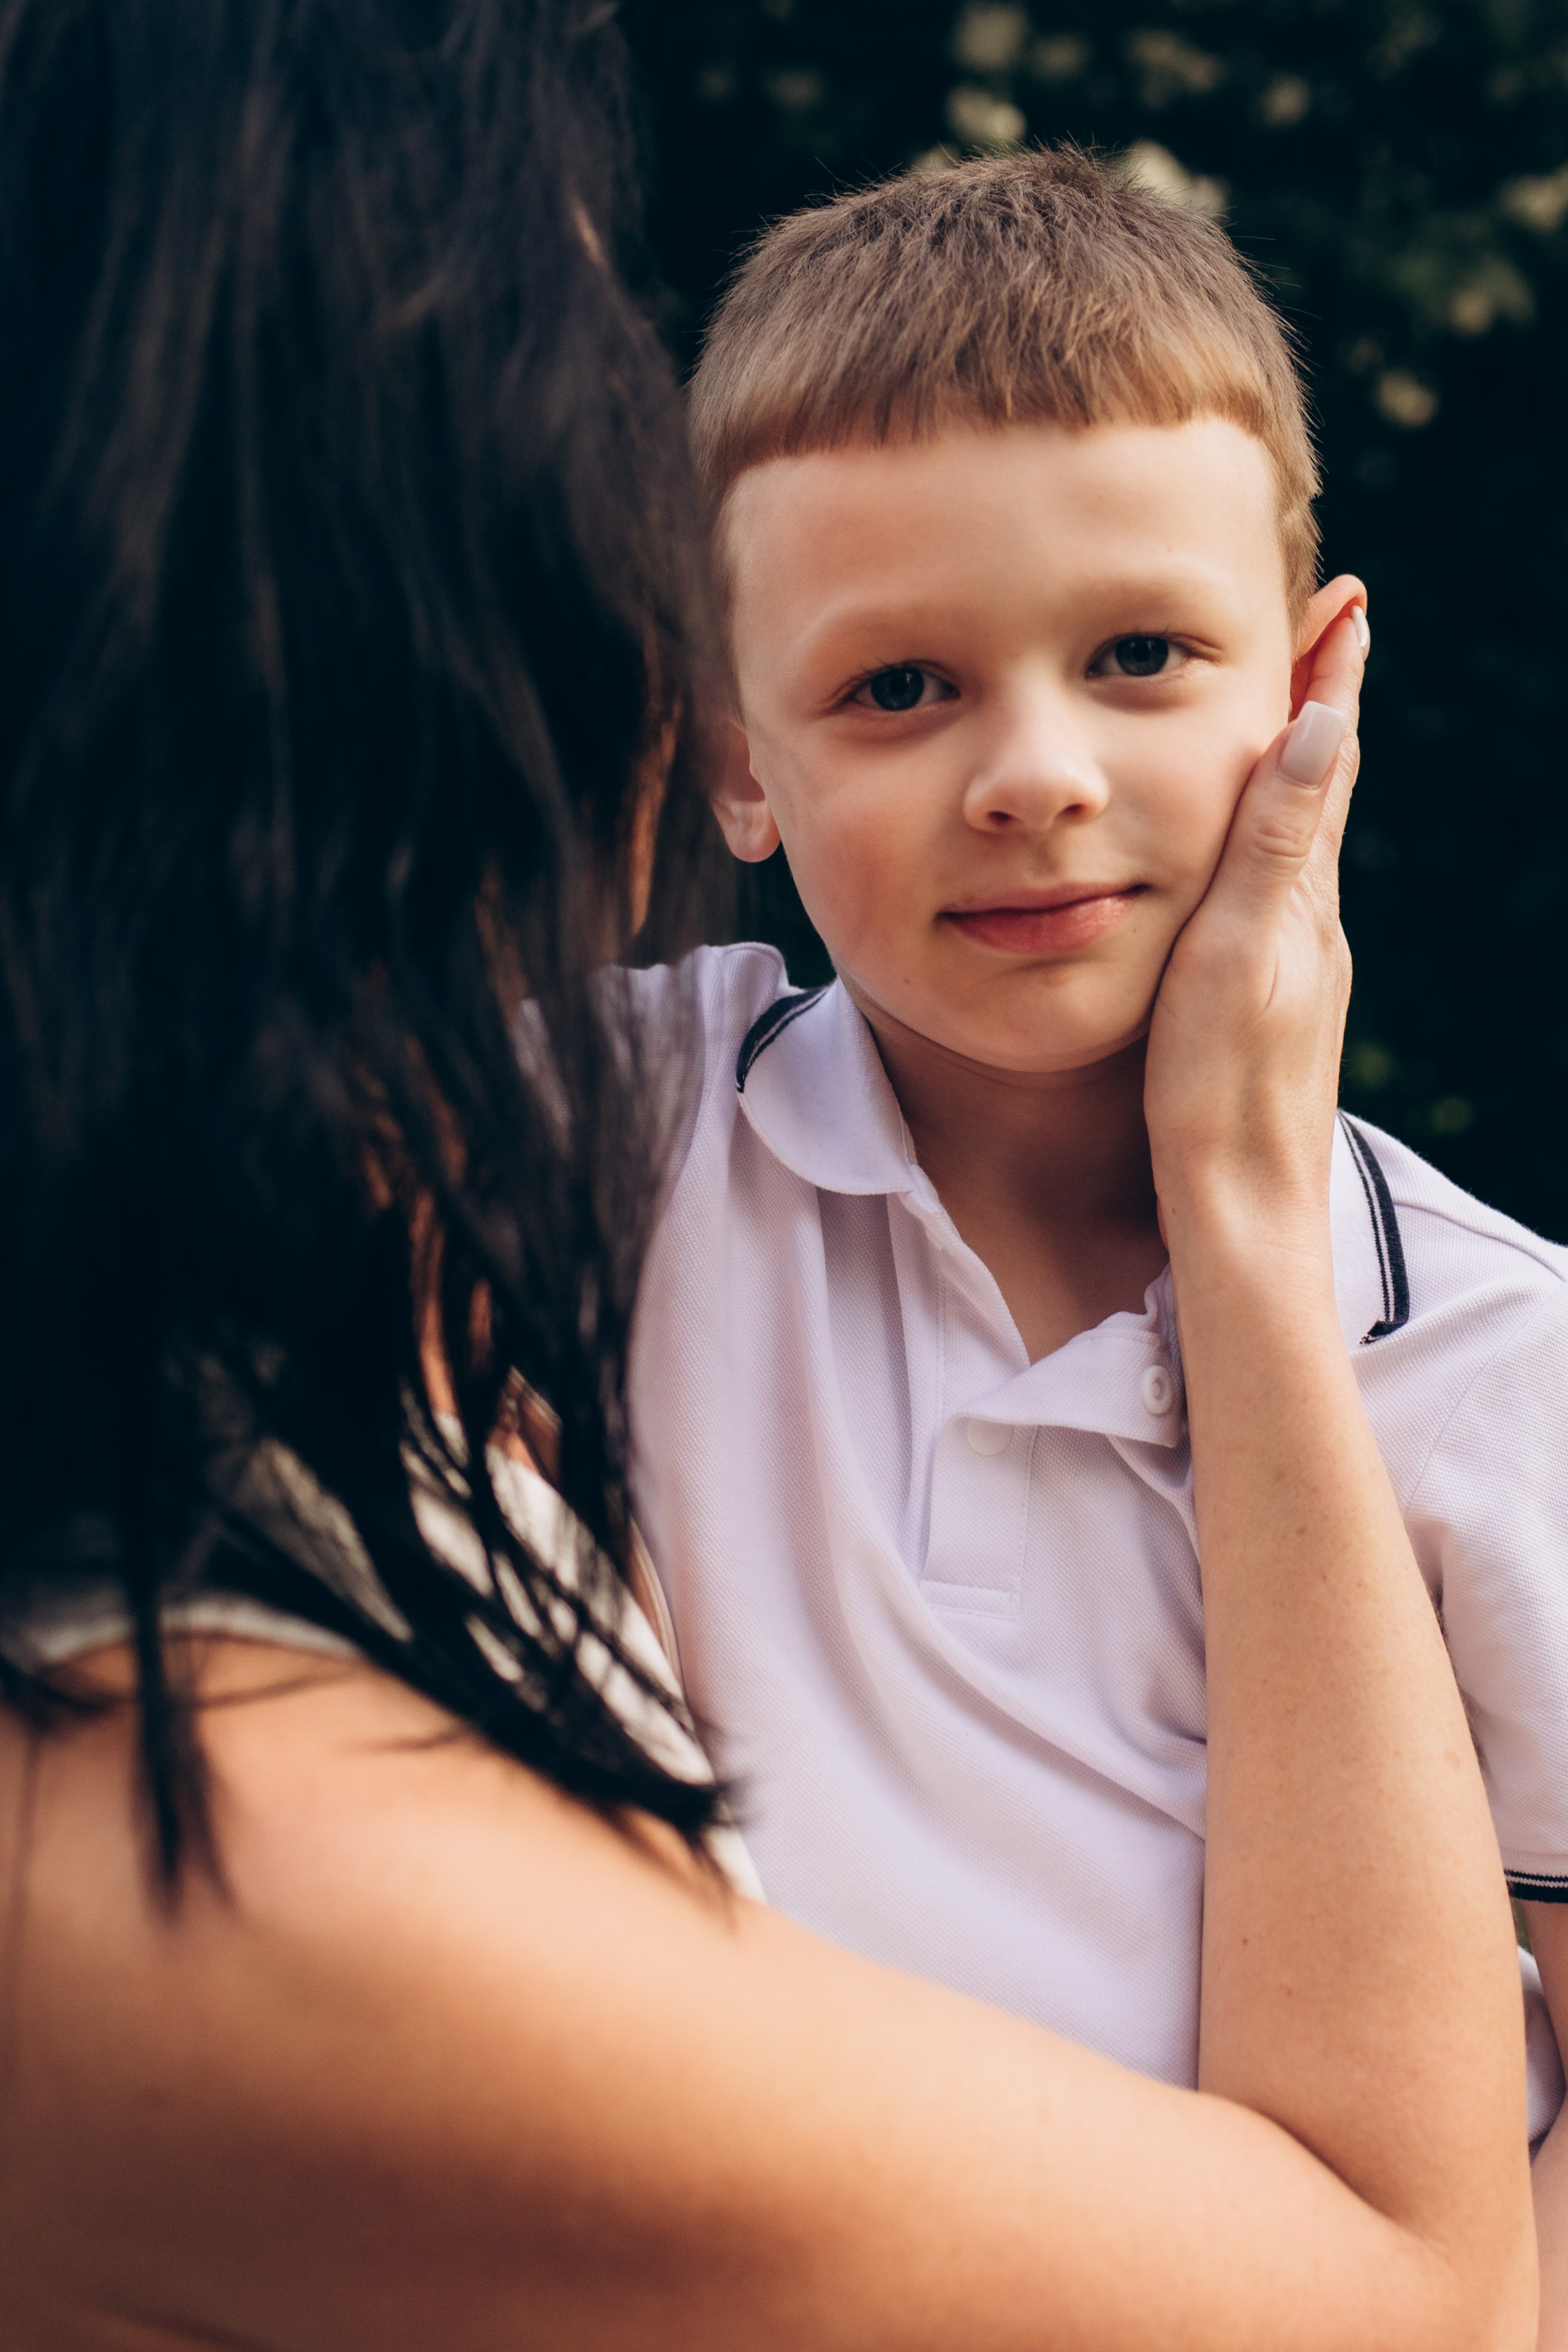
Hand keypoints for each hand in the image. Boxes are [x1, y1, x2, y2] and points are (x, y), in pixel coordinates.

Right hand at [1144, 591, 1367, 1249]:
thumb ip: (1272, 844)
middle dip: (1318, 704)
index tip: (1347, 601)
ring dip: (1294, 769)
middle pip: (1319, 791)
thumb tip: (1325, 724)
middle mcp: (1310, 923)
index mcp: (1302, 899)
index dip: (1332, 681)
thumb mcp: (1238, 953)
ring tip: (1287, 711)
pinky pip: (1273, 890)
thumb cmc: (1221, 1087)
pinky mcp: (1267, 1002)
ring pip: (1296, 841)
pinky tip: (1249, 851)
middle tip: (1323, 626)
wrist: (1238, 1207)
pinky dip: (1268, 837)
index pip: (1325, 765)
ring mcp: (1293, 965)